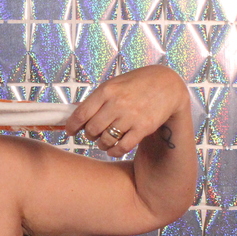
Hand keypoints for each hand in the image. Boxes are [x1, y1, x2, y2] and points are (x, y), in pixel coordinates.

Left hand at [64, 65, 191, 157]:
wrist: (167, 84)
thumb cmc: (137, 84)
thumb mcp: (114, 84)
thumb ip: (97, 99)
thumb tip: (76, 115)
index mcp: (107, 90)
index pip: (81, 113)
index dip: (72, 126)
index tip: (69, 132)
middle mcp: (117, 103)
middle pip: (92, 129)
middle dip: (89, 135)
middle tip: (92, 135)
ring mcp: (131, 116)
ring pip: (105, 140)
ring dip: (101, 144)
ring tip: (103, 142)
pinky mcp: (143, 128)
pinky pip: (122, 147)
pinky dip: (114, 151)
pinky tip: (113, 149)